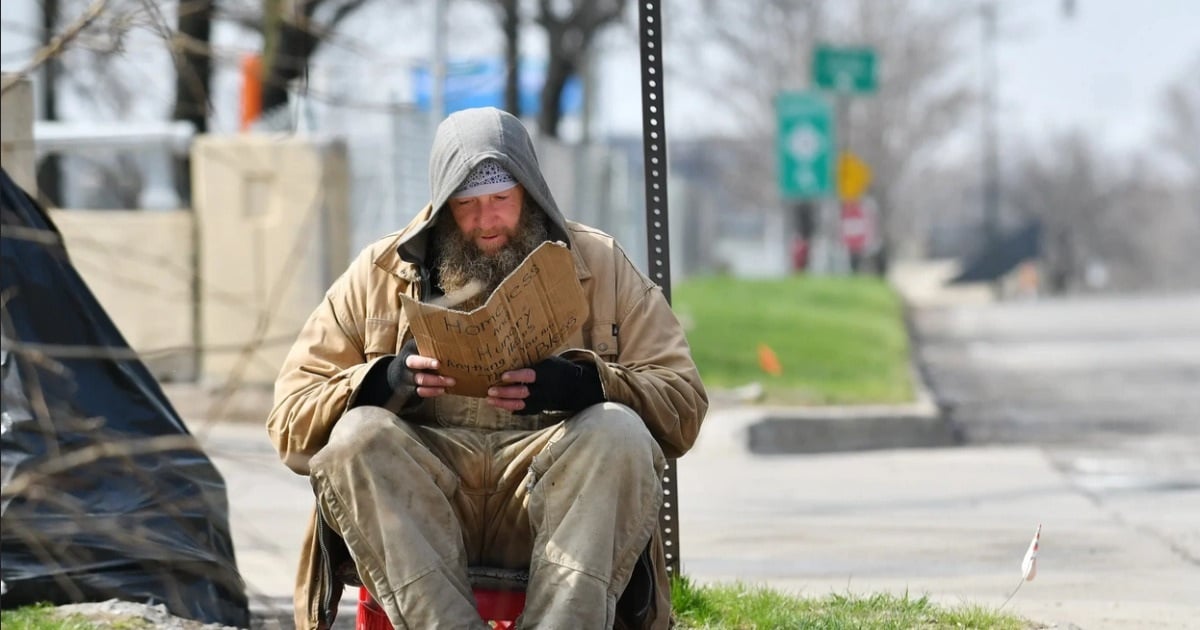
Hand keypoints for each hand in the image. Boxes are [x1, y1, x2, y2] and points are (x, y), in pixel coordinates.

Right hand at [388, 338, 455, 400]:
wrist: (399, 375)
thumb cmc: (418, 357)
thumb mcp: (419, 348)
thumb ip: (431, 344)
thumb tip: (454, 337)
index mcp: (410, 350)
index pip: (416, 350)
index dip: (426, 359)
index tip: (438, 363)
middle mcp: (407, 363)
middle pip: (415, 364)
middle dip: (428, 365)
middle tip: (444, 369)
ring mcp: (408, 377)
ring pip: (421, 379)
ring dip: (437, 381)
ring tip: (452, 381)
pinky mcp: (411, 389)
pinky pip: (421, 391)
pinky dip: (432, 391)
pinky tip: (443, 390)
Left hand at [487, 355, 603, 414]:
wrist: (574, 386)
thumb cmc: (556, 368)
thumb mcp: (548, 360)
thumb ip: (532, 362)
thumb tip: (508, 353)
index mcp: (546, 373)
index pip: (530, 376)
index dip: (516, 376)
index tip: (503, 376)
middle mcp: (544, 389)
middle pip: (523, 393)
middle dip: (505, 392)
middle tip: (490, 390)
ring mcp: (541, 401)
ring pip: (521, 405)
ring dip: (504, 403)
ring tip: (490, 400)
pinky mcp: (539, 409)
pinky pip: (523, 411)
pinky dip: (510, 408)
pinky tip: (498, 405)